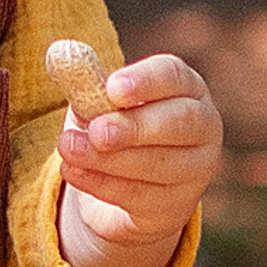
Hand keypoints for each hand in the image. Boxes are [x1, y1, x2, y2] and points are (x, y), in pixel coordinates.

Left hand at [55, 53, 221, 266]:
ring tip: (67, 149)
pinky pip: (140, 196)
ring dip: (107, 158)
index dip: (145, 81)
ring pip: (157, 164)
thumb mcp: (100, 103)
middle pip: (178, 122)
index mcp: (186, 88)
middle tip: (97, 131)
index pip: (174, 76)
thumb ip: (87, 84)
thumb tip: (64, 60)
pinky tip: (73, 171)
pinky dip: (101, 183)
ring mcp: (196, 169)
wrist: (127, 187)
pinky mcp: (176, 206)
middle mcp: (202, 126)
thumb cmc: (116, 126)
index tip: (112, 87)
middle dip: (134, 126)